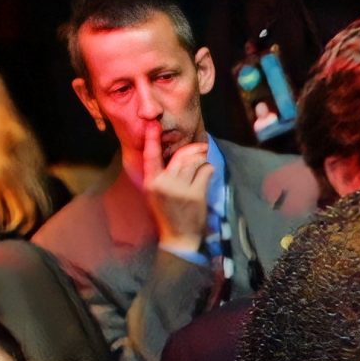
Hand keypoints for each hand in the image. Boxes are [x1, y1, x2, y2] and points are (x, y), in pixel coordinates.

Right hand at [145, 141, 212, 256]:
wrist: (178, 235)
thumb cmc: (167, 212)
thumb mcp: (156, 192)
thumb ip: (161, 174)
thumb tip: (174, 153)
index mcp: (151, 182)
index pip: (150, 155)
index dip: (152, 138)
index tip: (153, 124)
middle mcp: (164, 184)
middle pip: (180, 156)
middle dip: (194, 148)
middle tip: (203, 146)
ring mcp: (180, 189)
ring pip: (194, 162)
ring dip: (202, 158)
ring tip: (204, 159)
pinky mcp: (195, 195)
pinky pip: (205, 172)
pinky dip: (209, 169)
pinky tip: (208, 171)